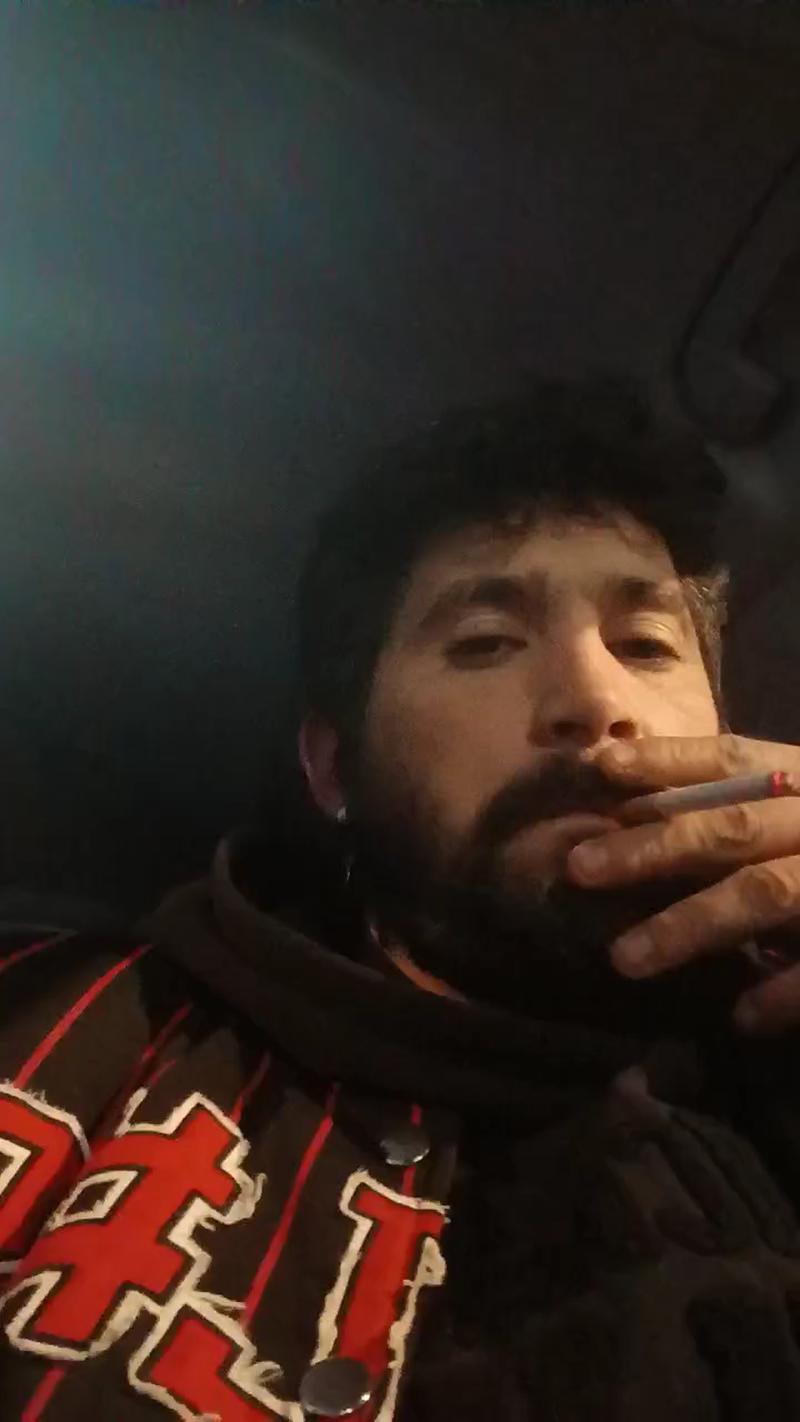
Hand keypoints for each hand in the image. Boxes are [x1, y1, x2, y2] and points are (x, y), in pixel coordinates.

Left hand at [566, 734, 799, 1035]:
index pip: (731, 758)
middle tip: (578, 869)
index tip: (597, 768)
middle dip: (653, 848)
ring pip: (765, 894)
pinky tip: (740, 1017)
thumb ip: (745, 803)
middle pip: (734, 828)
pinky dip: (785, 991)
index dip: (665, 760)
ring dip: (692, 925)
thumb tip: (639, 811)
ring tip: (625, 959)